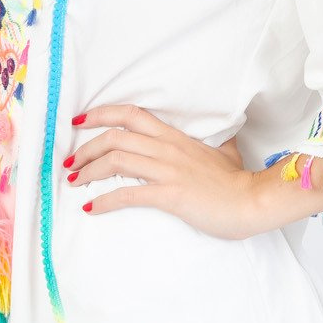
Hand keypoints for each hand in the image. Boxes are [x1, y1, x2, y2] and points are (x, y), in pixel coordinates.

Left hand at [62, 103, 261, 240]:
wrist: (253, 201)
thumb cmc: (237, 181)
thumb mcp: (225, 153)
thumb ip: (216, 144)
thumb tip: (223, 138)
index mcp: (174, 137)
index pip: (131, 114)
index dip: (101, 113)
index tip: (79, 121)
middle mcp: (166, 148)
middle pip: (114, 136)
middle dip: (85, 148)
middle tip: (70, 162)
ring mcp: (167, 170)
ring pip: (116, 160)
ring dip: (88, 171)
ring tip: (74, 182)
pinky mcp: (169, 194)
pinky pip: (128, 194)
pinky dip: (105, 201)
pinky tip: (91, 208)